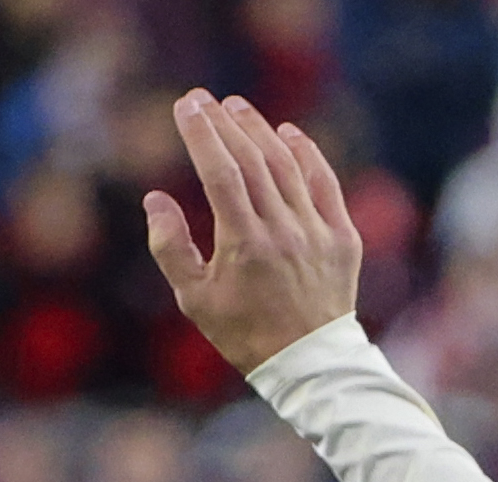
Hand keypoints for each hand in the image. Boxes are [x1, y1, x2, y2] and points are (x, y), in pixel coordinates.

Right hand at [141, 86, 362, 375]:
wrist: (309, 366)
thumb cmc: (245, 335)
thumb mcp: (195, 300)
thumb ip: (171, 248)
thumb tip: (155, 199)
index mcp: (244, 245)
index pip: (220, 173)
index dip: (202, 134)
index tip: (186, 105)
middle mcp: (283, 231)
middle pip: (252, 160)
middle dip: (225, 124)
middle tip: (205, 99)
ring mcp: (316, 232)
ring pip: (287, 165)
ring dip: (261, 130)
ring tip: (237, 108)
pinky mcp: (343, 237)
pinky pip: (325, 184)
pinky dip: (307, 154)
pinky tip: (288, 133)